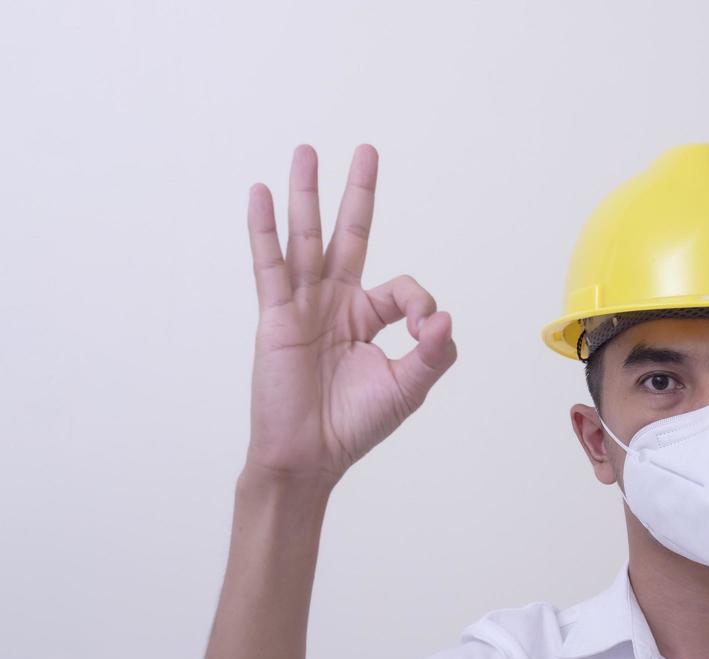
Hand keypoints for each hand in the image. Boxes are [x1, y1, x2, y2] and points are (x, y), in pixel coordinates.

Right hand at [242, 144, 456, 487]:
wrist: (310, 456)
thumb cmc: (355, 425)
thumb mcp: (408, 388)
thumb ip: (432, 352)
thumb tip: (446, 316)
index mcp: (369, 318)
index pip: (404, 288)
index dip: (422, 304)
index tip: (426, 331)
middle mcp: (336, 304)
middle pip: (350, 236)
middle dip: (357, 194)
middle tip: (366, 150)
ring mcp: (304, 306)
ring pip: (307, 239)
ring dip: (307, 195)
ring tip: (306, 151)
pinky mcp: (277, 317)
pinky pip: (270, 266)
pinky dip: (265, 230)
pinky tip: (260, 193)